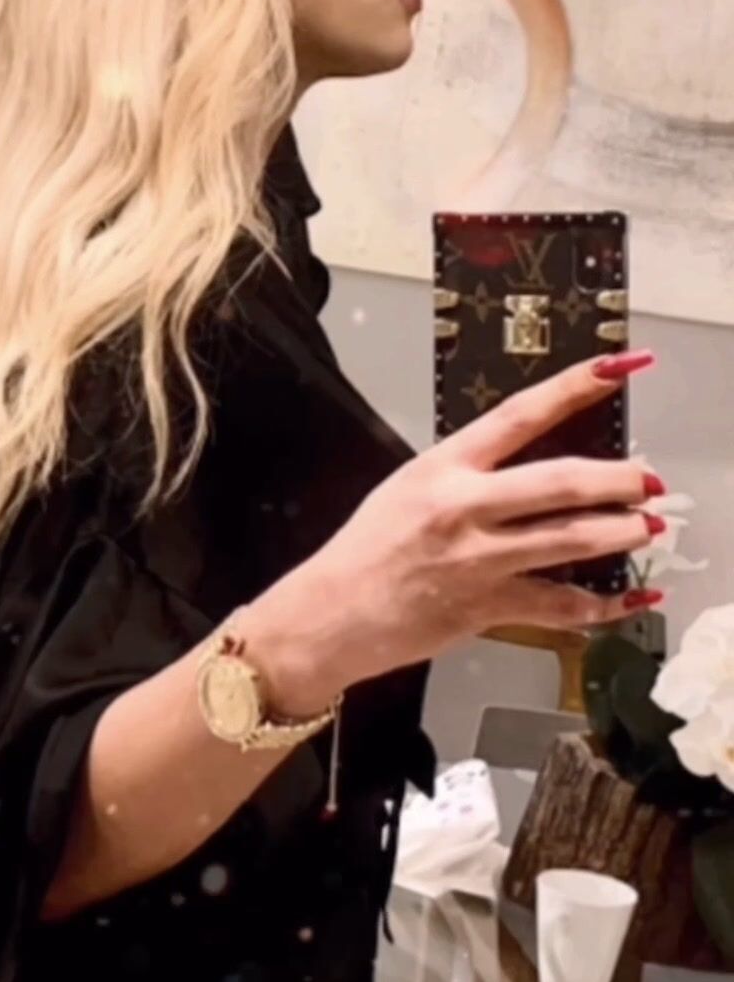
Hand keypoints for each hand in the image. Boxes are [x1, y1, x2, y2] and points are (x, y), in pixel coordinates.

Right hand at [289, 352, 663, 693]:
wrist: (331, 614)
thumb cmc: (366, 551)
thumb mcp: (409, 488)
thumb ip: (468, 474)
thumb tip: (531, 465)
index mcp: (444, 466)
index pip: (520, 414)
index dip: (573, 388)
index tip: (616, 367)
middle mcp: (464, 507)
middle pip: (561, 481)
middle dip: (620, 479)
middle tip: (650, 479)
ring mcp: (479, 559)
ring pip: (572, 539)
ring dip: (622, 532)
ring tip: (650, 526)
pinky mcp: (488, 606)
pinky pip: (561, 605)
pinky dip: (604, 605)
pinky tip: (629, 600)